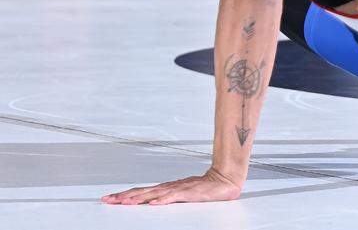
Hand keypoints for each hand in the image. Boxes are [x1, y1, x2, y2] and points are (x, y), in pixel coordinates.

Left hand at [102, 167, 241, 205]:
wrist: (225, 179)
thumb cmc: (204, 189)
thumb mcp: (181, 196)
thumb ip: (167, 198)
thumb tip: (150, 204)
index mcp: (166, 188)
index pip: (141, 192)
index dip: (124, 195)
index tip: (109, 198)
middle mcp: (169, 187)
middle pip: (142, 192)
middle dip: (124, 196)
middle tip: (108, 200)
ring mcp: (179, 189)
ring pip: (154, 194)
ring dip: (138, 198)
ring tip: (124, 203)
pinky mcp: (190, 192)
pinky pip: (174, 197)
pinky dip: (163, 200)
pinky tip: (153, 204)